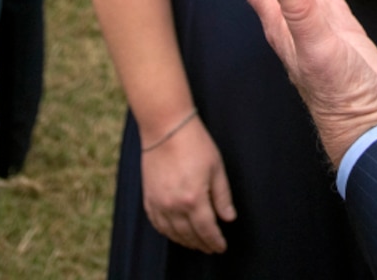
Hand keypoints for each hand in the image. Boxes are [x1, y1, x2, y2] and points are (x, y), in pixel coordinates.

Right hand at [140, 116, 235, 253]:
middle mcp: (174, 205)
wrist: (165, 127)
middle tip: (210, 248)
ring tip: (195, 243)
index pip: (207, 229)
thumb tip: (228, 217)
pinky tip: (174, 232)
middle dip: (202, 244)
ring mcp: (158, 202)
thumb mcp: (216, 168)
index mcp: (194, 199)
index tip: (221, 247)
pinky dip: (167, 232)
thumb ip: (222, 196)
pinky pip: (157, 223)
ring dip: (185, 241)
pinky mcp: (148, 197)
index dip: (215, 241)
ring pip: (172, 233)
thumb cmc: (194, 143)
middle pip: (190, 235)